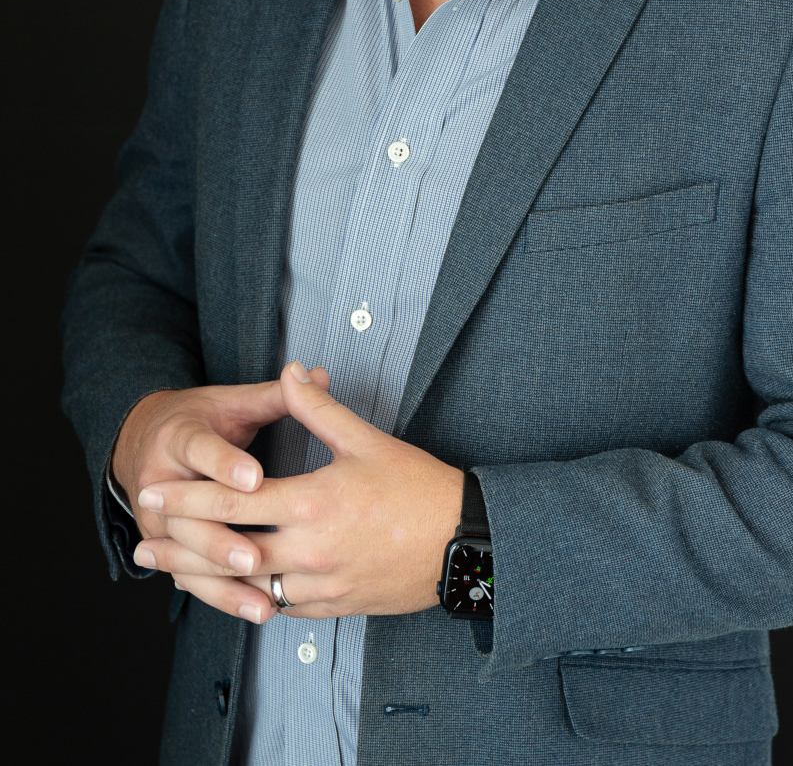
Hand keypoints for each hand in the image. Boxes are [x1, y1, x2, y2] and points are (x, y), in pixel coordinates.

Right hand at [114, 375, 308, 622]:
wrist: (145, 439)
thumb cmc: (202, 420)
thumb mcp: (233, 401)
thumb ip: (277, 395)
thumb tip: (318, 374)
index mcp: (179, 437)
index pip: (201, 450)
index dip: (227, 465)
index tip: (255, 478)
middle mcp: (159, 482)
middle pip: (188, 516)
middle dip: (220, 539)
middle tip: (255, 556)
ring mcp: (158, 522)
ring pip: (188, 556)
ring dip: (222, 580)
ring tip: (261, 600)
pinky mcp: (166, 548)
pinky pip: (193, 578)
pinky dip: (223, 596)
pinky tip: (256, 611)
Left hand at [134, 362, 464, 623]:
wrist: (462, 542)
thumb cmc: (418, 487)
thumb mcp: (368, 439)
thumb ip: (319, 408)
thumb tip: (291, 372)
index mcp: (314, 503)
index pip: (235, 503)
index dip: (189, 500)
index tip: (155, 494)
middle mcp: (311, 550)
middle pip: (230, 552)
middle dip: (182, 546)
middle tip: (145, 540)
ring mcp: (322, 585)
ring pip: (250, 587)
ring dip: (207, 579)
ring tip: (174, 570)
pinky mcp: (336, 606)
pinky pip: (281, 606)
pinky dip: (252, 596)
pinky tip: (234, 588)